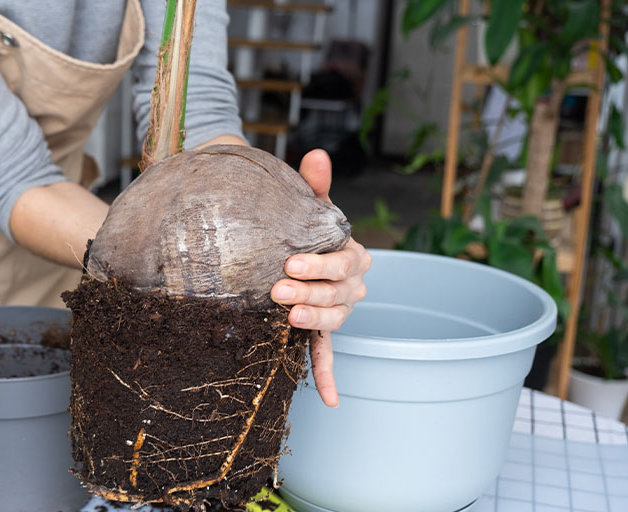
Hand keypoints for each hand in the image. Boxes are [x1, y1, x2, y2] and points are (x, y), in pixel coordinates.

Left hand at [270, 149, 371, 407]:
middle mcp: (349, 283)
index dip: (321, 264)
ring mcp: (335, 308)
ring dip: (316, 321)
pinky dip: (328, 375)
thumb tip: (317, 155)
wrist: (278, 238)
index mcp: (350, 252)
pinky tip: (328, 400)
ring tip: (289, 319)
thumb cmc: (294, 222)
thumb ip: (314, 184)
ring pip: (335, 319)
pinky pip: (327, 353)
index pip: (346, 261)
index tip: (290, 263)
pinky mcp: (318, 329)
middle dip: (312, 292)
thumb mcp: (304, 203)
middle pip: (342, 293)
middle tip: (278, 291)